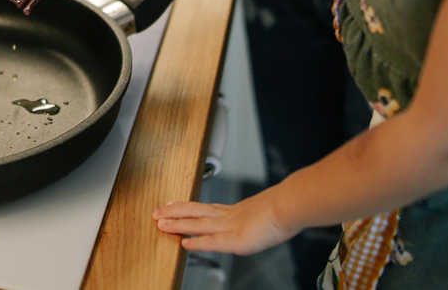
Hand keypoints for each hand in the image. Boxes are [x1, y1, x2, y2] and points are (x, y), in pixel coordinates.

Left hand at [152, 192, 297, 255]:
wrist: (290, 206)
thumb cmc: (284, 208)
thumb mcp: (267, 212)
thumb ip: (257, 217)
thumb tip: (262, 219)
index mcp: (235, 211)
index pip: (205, 208)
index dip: (186, 207)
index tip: (172, 204)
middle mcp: (228, 216)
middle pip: (195, 211)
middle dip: (174, 212)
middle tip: (156, 212)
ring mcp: (231, 227)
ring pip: (198, 223)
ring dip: (178, 224)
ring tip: (161, 224)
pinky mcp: (237, 240)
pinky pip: (212, 242)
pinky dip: (197, 242)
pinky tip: (184, 243)